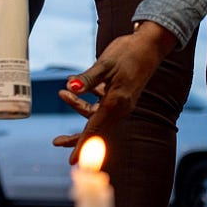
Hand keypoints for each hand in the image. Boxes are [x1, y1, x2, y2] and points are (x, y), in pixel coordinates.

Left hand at [52, 21, 176, 161]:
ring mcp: (121, 102)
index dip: (81, 144)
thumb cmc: (128, 52)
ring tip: (62, 93)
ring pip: (96, 114)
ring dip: (78, 106)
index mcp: (116, 102)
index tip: (73, 161)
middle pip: (95, 128)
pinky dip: (87, 97)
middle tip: (56, 141)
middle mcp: (120, 106)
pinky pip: (101, 103)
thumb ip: (87, 78)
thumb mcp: (104, 64)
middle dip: (76, 135)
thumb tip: (71, 87)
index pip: (95, 129)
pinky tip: (75, 85)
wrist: (149, 45)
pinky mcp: (120, 95)